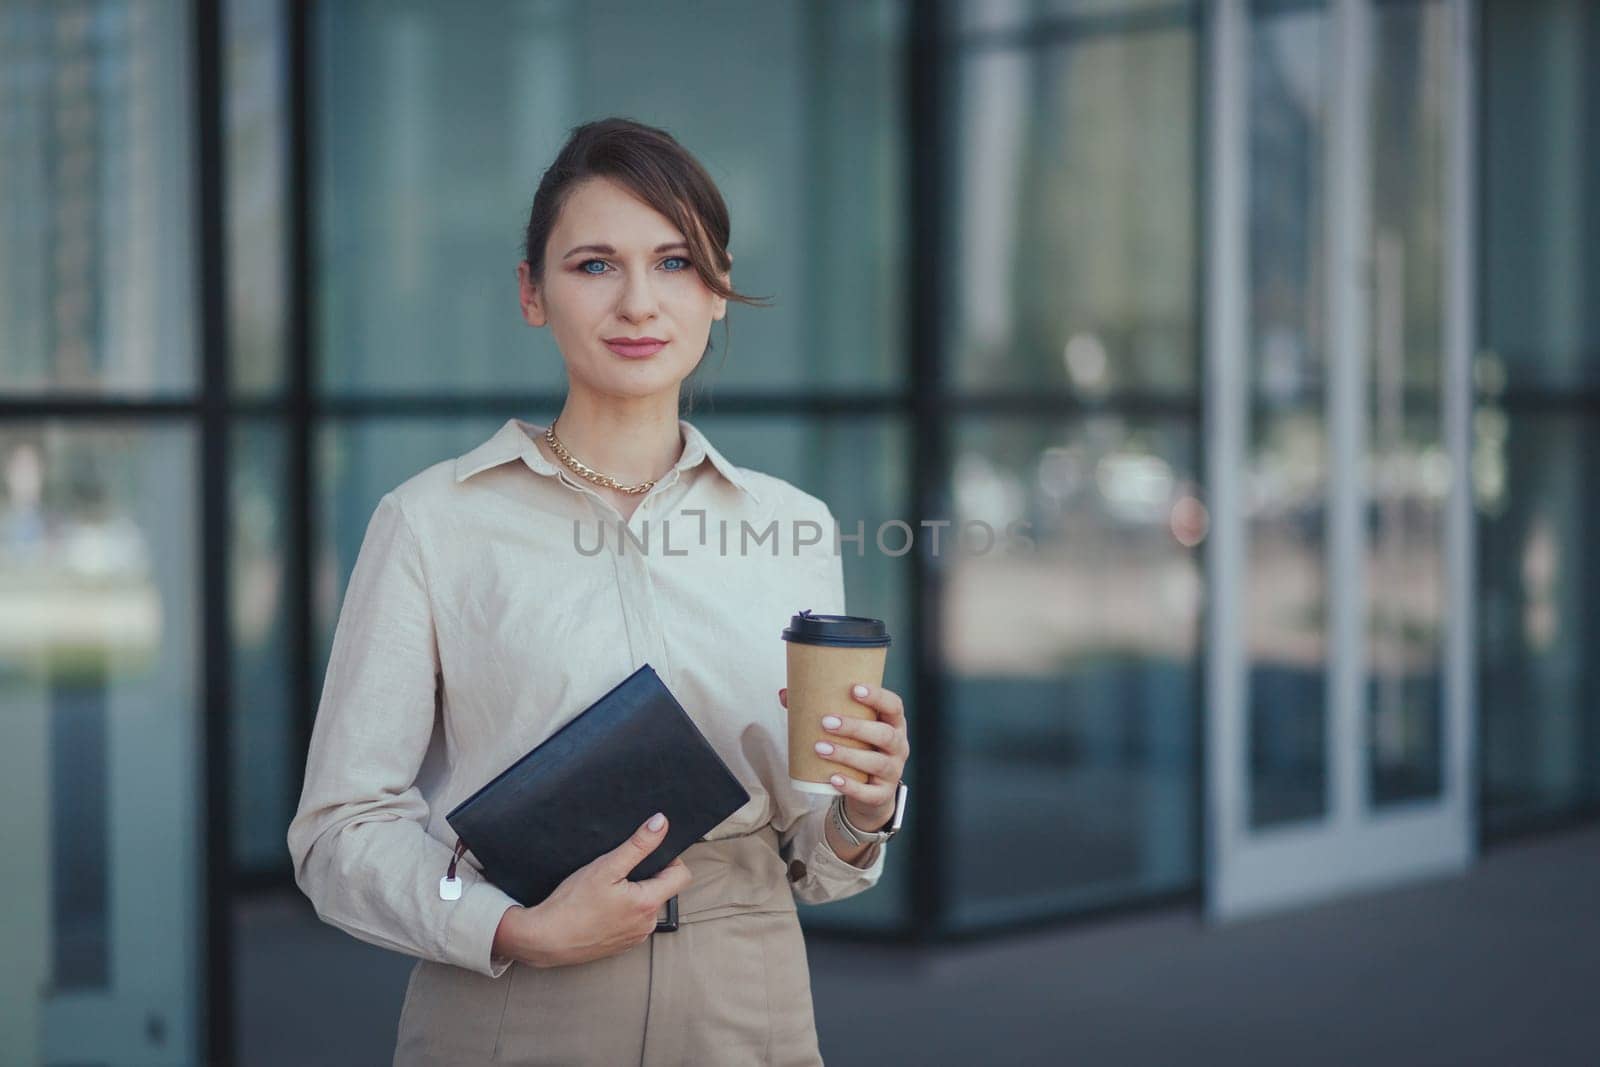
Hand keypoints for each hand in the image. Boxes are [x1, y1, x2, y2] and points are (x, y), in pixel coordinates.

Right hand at [496, 812, 692, 968]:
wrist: (545, 939)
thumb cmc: (572, 904)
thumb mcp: (606, 867)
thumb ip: (638, 845)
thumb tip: (661, 823)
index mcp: (648, 904)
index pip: (681, 876)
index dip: (669, 859)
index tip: (647, 854)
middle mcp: (647, 924)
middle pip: (663, 890)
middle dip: (647, 876)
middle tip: (619, 870)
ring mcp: (635, 938)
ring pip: (646, 906)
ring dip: (635, 895)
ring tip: (607, 889)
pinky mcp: (621, 945)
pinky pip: (632, 922)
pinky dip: (623, 911)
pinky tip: (601, 907)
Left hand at [778, 683, 909, 831]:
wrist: (871, 794)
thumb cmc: (858, 750)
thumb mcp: (849, 731)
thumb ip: (821, 710)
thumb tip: (785, 694)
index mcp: (893, 724)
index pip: (894, 706)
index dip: (877, 697)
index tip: (854, 689)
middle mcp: (898, 746)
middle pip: (884, 734)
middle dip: (855, 727)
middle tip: (826, 722)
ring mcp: (893, 772)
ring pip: (877, 762)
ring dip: (847, 755)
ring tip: (821, 748)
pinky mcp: (882, 795)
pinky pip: (870, 792)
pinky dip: (851, 786)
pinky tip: (833, 778)